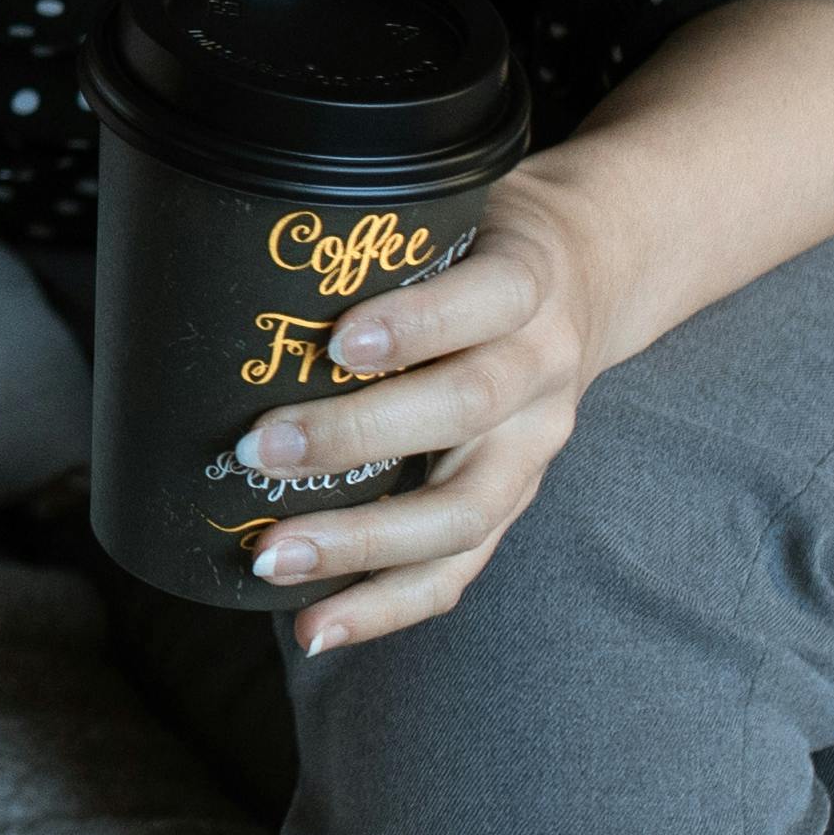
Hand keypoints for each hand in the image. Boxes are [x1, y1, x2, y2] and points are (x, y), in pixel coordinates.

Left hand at [237, 159, 641, 655]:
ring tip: (271, 559)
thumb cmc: (486, 240)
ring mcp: (533, 449)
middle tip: (260, 447)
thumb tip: (238, 250)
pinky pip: (457, 570)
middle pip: (464, 410)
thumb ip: (385, 230)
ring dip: (360, 544)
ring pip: (462, 511)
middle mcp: (540, 370)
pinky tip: (315, 628)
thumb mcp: (460, 206)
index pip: (486, 301)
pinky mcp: (515, 503)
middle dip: (357, 437)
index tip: (339, 339)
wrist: (595, 277)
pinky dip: (385, 607)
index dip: (419, 323)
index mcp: (528, 283)